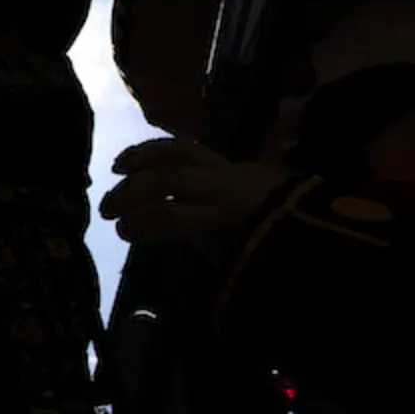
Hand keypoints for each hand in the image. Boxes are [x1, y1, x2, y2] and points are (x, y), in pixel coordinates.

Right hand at [99, 138, 294, 257]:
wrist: (309, 222)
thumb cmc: (268, 248)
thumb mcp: (235, 260)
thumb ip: (206, 256)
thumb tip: (182, 264)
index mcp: (226, 217)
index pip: (175, 214)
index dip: (143, 222)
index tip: (122, 233)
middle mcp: (222, 186)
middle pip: (169, 180)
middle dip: (132, 193)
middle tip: (106, 211)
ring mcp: (223, 169)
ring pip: (178, 153)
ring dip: (142, 158)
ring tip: (117, 169)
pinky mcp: (222, 162)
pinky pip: (187, 149)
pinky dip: (158, 150)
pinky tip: (136, 158)